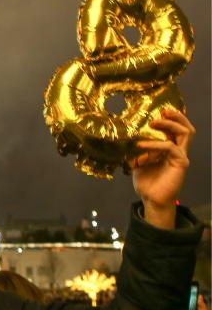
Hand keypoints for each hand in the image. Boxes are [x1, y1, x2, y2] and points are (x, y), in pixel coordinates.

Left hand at [131, 109, 193, 228]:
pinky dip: (155, 143)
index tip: (158, 111)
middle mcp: (178, 150)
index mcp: (169, 148)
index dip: (171, 118)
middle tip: (162, 111)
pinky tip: (141, 144)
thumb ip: (136, 149)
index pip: (176, 129)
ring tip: (153, 122)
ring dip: (169, 125)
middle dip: (176, 116)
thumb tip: (122, 138)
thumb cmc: (146, 181)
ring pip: (185, 133)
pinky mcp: (181, 163)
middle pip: (186, 128)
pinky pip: (170, 147)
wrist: (151, 199)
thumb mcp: (138, 160)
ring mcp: (181, 156)